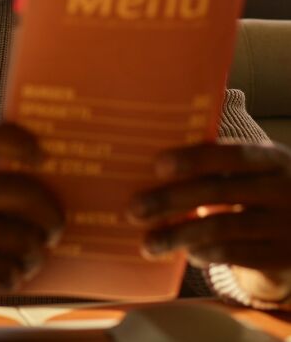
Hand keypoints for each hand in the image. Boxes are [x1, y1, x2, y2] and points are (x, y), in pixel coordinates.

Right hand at [0, 121, 63, 308]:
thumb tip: (48, 173)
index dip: (18, 140)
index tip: (42, 157)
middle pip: (17, 191)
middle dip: (49, 212)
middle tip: (57, 224)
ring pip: (15, 236)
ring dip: (35, 250)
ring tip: (36, 253)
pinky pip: (1, 268)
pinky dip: (14, 274)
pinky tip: (11, 272)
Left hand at [128, 141, 290, 304]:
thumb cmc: (265, 188)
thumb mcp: (258, 169)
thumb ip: (221, 163)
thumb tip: (156, 164)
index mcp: (272, 158)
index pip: (230, 153)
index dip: (192, 158)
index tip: (157, 166)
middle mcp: (283, 188)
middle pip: (218, 191)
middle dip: (171, 200)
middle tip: (134, 209)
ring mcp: (286, 224)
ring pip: (223, 228)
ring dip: (180, 235)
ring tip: (148, 243)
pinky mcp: (283, 256)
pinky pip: (238, 254)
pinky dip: (208, 253)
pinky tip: (188, 253)